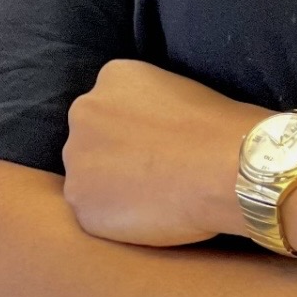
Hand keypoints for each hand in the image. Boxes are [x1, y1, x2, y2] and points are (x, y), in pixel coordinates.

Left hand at [63, 59, 266, 246]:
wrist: (220, 168)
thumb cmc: (215, 128)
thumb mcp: (177, 88)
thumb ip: (146, 105)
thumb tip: (143, 130)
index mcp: (111, 77)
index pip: (110, 103)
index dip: (135, 129)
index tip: (157, 143)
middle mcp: (84, 112)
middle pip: (91, 138)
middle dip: (114, 154)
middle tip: (153, 171)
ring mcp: (77, 160)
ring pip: (88, 177)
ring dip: (111, 187)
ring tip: (154, 195)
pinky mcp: (80, 204)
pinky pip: (94, 213)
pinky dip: (115, 219)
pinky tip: (149, 215)